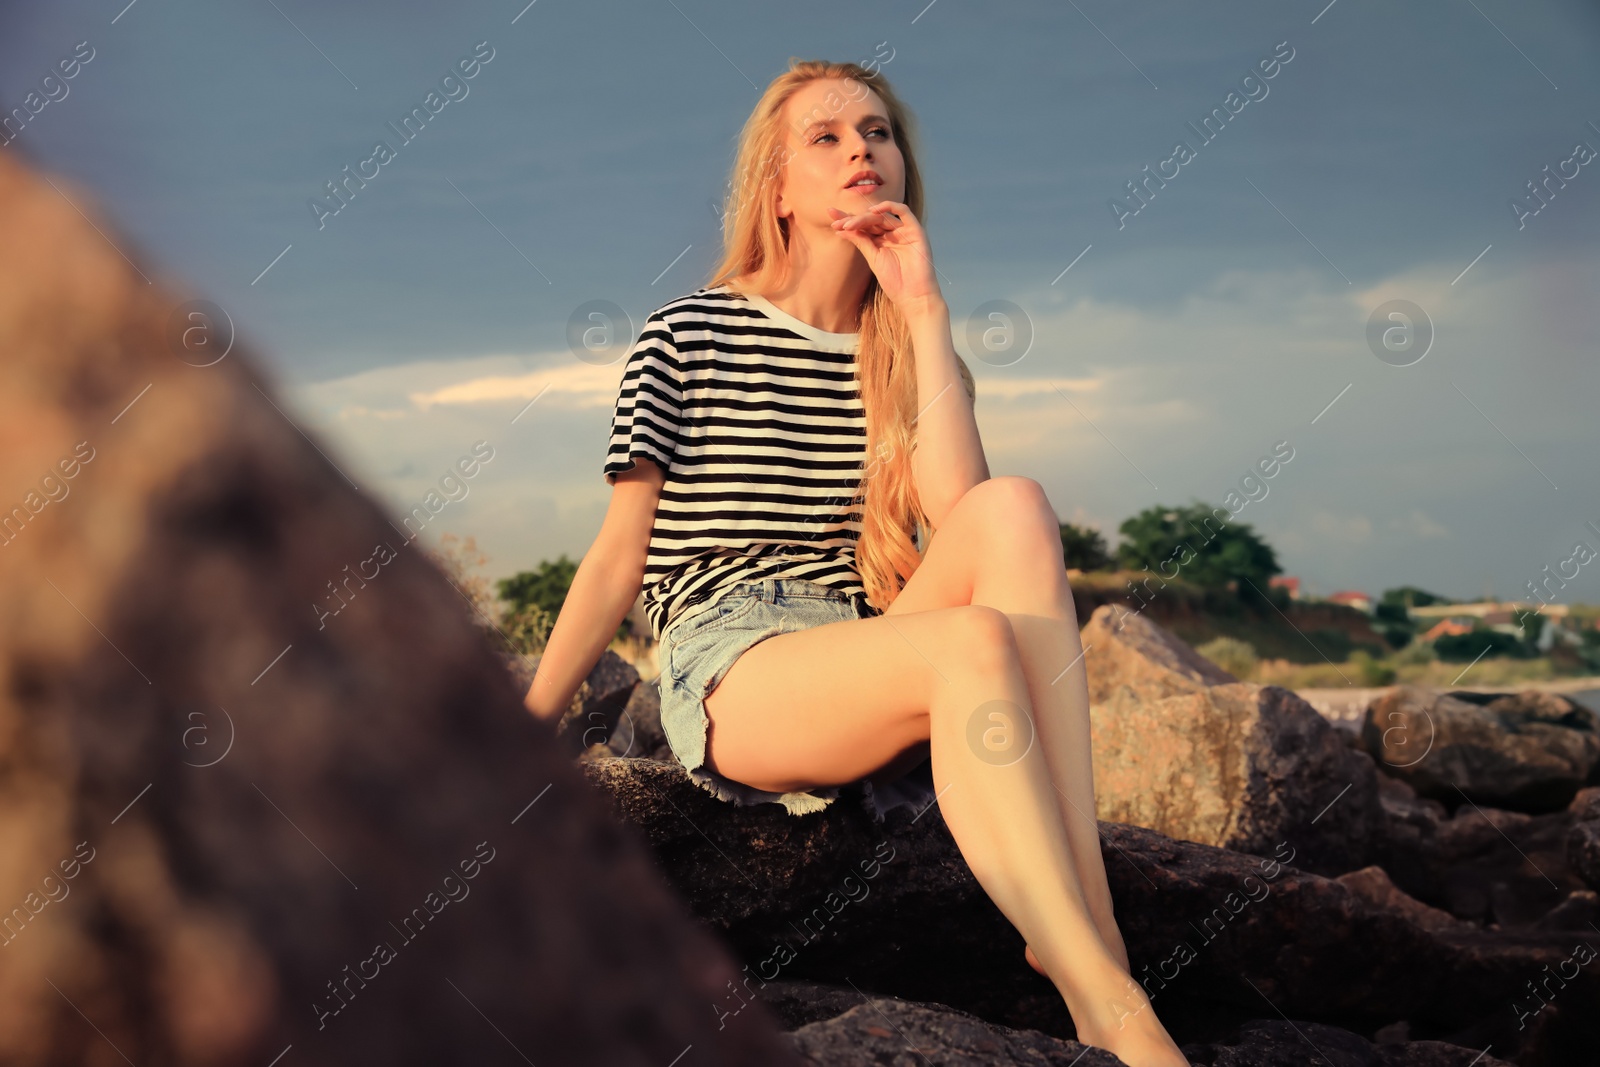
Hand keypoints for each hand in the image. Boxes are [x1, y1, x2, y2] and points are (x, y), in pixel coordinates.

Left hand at [829, 201, 942, 317]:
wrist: (914, 296)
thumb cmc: (895, 282)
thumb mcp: (873, 259)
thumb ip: (861, 241)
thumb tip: (840, 229)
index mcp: (881, 241)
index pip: (862, 226)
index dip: (847, 221)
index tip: (831, 219)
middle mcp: (892, 233)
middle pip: (870, 219)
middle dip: (852, 219)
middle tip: (838, 224)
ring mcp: (904, 231)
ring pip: (882, 216)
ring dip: (864, 218)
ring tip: (849, 224)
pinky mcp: (915, 230)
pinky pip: (904, 211)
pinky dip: (889, 207)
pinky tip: (873, 211)